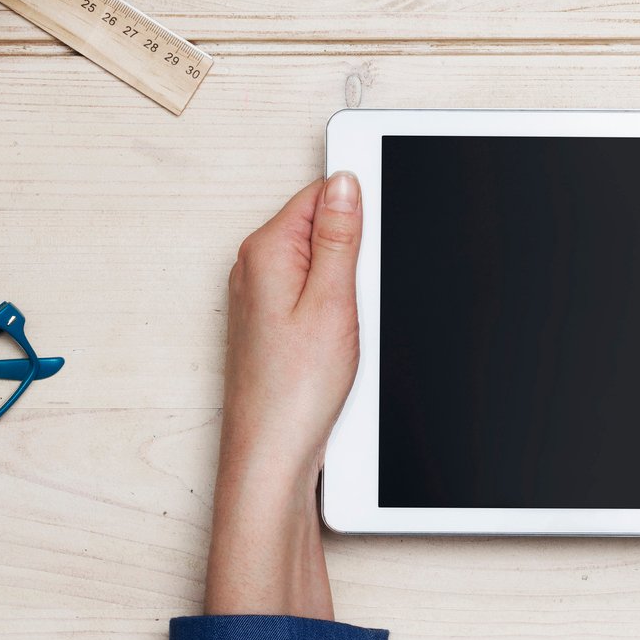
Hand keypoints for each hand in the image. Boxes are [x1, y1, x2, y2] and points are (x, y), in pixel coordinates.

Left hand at [205, 173, 362, 618]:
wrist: (271, 457)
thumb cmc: (293, 393)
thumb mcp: (333, 302)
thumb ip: (340, 236)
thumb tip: (345, 182)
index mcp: (265, 252)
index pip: (320, 194)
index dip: (361, 207)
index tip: (383, 231)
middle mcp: (255, 270)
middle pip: (322, 227)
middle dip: (356, 251)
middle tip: (364, 295)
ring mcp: (262, 298)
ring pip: (323, 265)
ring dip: (349, 286)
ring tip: (352, 326)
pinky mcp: (273, 325)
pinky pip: (316, 296)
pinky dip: (339, 310)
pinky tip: (345, 341)